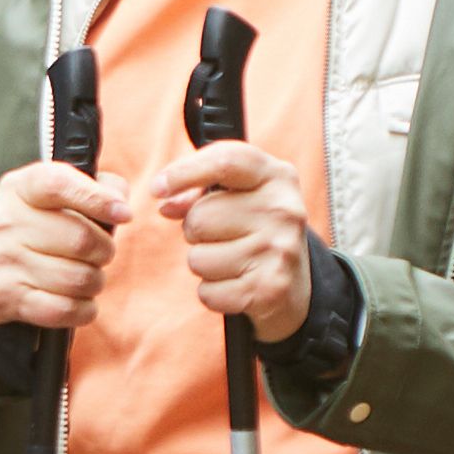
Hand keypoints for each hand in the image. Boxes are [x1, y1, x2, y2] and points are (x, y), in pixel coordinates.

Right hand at [0, 157, 124, 335]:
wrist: (1, 266)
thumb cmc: (47, 224)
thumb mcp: (66, 194)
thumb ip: (102, 187)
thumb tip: (120, 208)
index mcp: (21, 187)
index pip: (59, 185)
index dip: (97, 200)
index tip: (123, 215)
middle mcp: (4, 221)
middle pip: (80, 239)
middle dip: (104, 250)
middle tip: (101, 253)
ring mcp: (1, 260)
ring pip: (78, 279)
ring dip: (94, 281)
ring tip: (86, 275)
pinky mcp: (3, 296)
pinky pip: (64, 309)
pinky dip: (83, 309)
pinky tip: (78, 300)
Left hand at [155, 138, 327, 323]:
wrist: (296, 284)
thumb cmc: (256, 230)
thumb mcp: (241, 196)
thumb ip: (201, 190)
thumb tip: (164, 201)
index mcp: (277, 176)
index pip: (225, 161)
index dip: (183, 172)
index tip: (157, 188)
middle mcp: (284, 210)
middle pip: (199, 217)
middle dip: (195, 231)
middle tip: (221, 236)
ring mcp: (279, 250)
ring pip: (198, 258)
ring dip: (204, 264)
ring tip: (232, 260)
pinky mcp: (269, 289)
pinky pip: (207, 291)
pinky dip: (213, 292)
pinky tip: (237, 283)